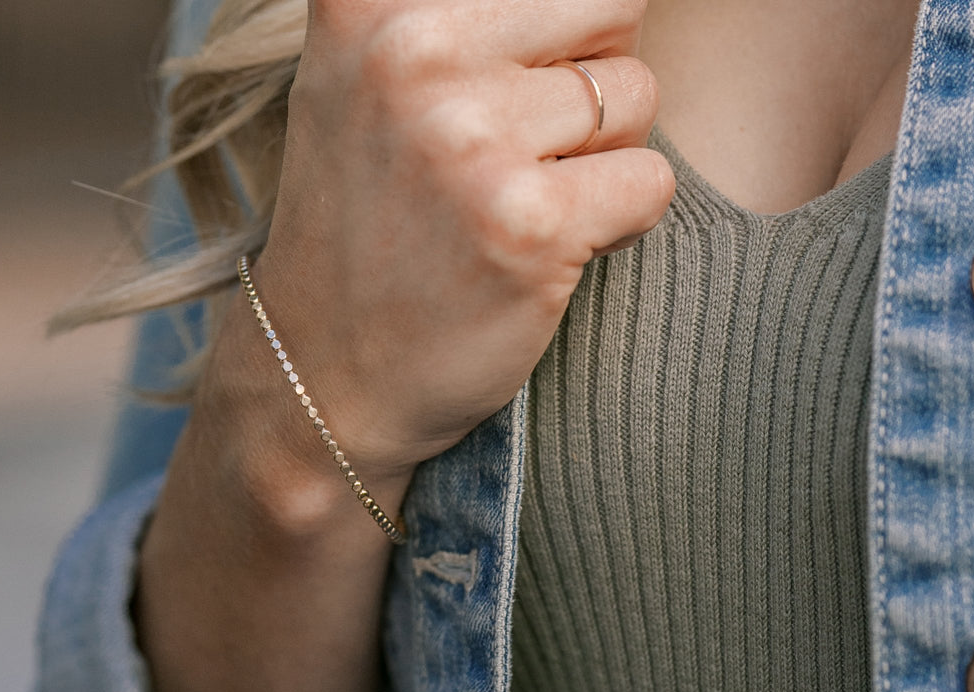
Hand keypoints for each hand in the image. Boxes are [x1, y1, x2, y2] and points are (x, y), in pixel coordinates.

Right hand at [255, 0, 674, 476]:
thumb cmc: (366, 221)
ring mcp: (470, 140)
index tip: (518, 86)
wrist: (321, 372)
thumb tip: (609, 1)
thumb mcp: (367, 77)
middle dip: (593, 76)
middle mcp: (414, 50)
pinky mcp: (528, 225)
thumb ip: (458, 12)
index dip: (559, 28)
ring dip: (603, 155)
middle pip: (612, 6)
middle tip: (527, 146)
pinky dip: (622, 219)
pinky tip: (549, 247)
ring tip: (524, 201)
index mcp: (371, 0)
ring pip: (638, 95)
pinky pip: (652, 181)